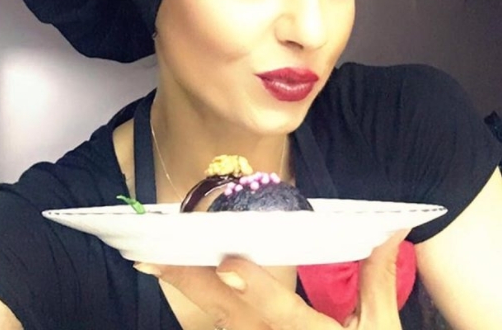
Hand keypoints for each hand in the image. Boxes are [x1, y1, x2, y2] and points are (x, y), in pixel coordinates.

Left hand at [134, 229, 407, 328]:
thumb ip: (378, 277)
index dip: (254, 287)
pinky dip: (200, 312)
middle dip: (191, 283)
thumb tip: (392, 226)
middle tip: (153, 256)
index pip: (278, 310)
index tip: (228, 262)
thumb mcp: (380, 327)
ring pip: (217, 326)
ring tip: (155, 261)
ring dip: (188, 295)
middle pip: (229, 315)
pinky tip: (177, 280)